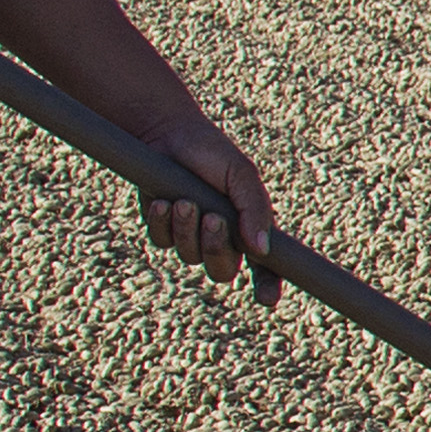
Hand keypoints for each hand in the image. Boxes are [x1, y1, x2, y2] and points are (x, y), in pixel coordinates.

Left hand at [136, 115, 274, 292]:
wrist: (166, 133)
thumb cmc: (210, 152)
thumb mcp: (241, 174)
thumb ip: (255, 210)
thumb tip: (263, 249)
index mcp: (248, 226)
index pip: (265, 266)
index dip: (268, 285)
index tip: (267, 298)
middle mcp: (222, 237)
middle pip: (223, 270)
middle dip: (216, 248)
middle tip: (212, 218)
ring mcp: (190, 236)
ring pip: (190, 257)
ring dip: (187, 230)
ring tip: (183, 200)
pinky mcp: (163, 230)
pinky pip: (163, 243)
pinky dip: (163, 223)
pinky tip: (162, 201)